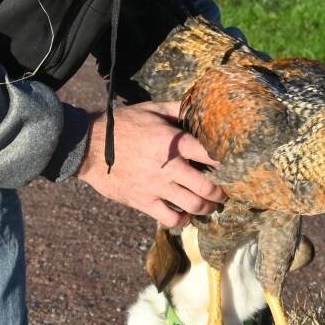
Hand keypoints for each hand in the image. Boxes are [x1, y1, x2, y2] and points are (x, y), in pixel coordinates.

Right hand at [76, 101, 226, 226]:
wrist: (88, 146)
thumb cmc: (122, 125)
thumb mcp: (151, 109)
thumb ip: (177, 108)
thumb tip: (200, 105)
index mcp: (173, 142)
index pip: (211, 154)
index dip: (227, 162)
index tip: (236, 166)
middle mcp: (169, 166)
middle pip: (207, 187)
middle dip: (222, 192)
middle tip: (227, 192)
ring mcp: (156, 186)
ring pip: (193, 205)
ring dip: (208, 207)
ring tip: (212, 205)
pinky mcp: (143, 201)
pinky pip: (171, 218)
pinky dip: (183, 220)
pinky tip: (187, 215)